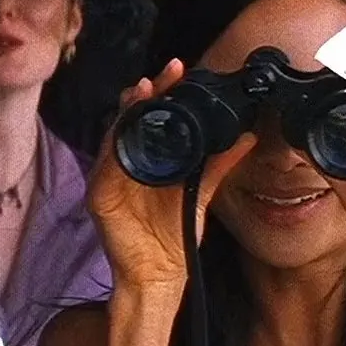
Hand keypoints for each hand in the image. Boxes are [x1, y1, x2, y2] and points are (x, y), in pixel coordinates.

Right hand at [89, 58, 257, 290]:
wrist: (159, 275)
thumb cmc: (174, 237)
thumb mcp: (201, 194)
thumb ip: (220, 165)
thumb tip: (246, 138)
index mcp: (149, 159)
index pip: (153, 116)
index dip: (164, 91)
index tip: (181, 70)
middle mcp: (126, 163)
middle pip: (132, 118)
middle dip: (147, 93)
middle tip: (166, 73)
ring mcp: (109, 178)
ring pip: (115, 134)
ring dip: (128, 112)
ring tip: (143, 92)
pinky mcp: (99, 196)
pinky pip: (106, 166)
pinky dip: (115, 147)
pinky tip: (126, 130)